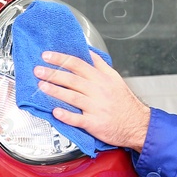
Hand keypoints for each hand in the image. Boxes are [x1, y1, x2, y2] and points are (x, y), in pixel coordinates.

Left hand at [32, 50, 151, 150]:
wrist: (137, 124)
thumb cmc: (124, 103)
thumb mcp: (115, 78)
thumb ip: (100, 65)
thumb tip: (88, 52)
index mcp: (101, 79)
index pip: (78, 64)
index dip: (61, 59)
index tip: (47, 56)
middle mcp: (98, 91)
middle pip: (73, 79)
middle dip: (54, 73)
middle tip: (38, 70)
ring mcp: (97, 107)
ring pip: (73, 97)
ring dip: (56, 91)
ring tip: (42, 87)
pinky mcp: (96, 123)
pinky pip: (79, 119)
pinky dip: (67, 116)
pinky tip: (56, 112)